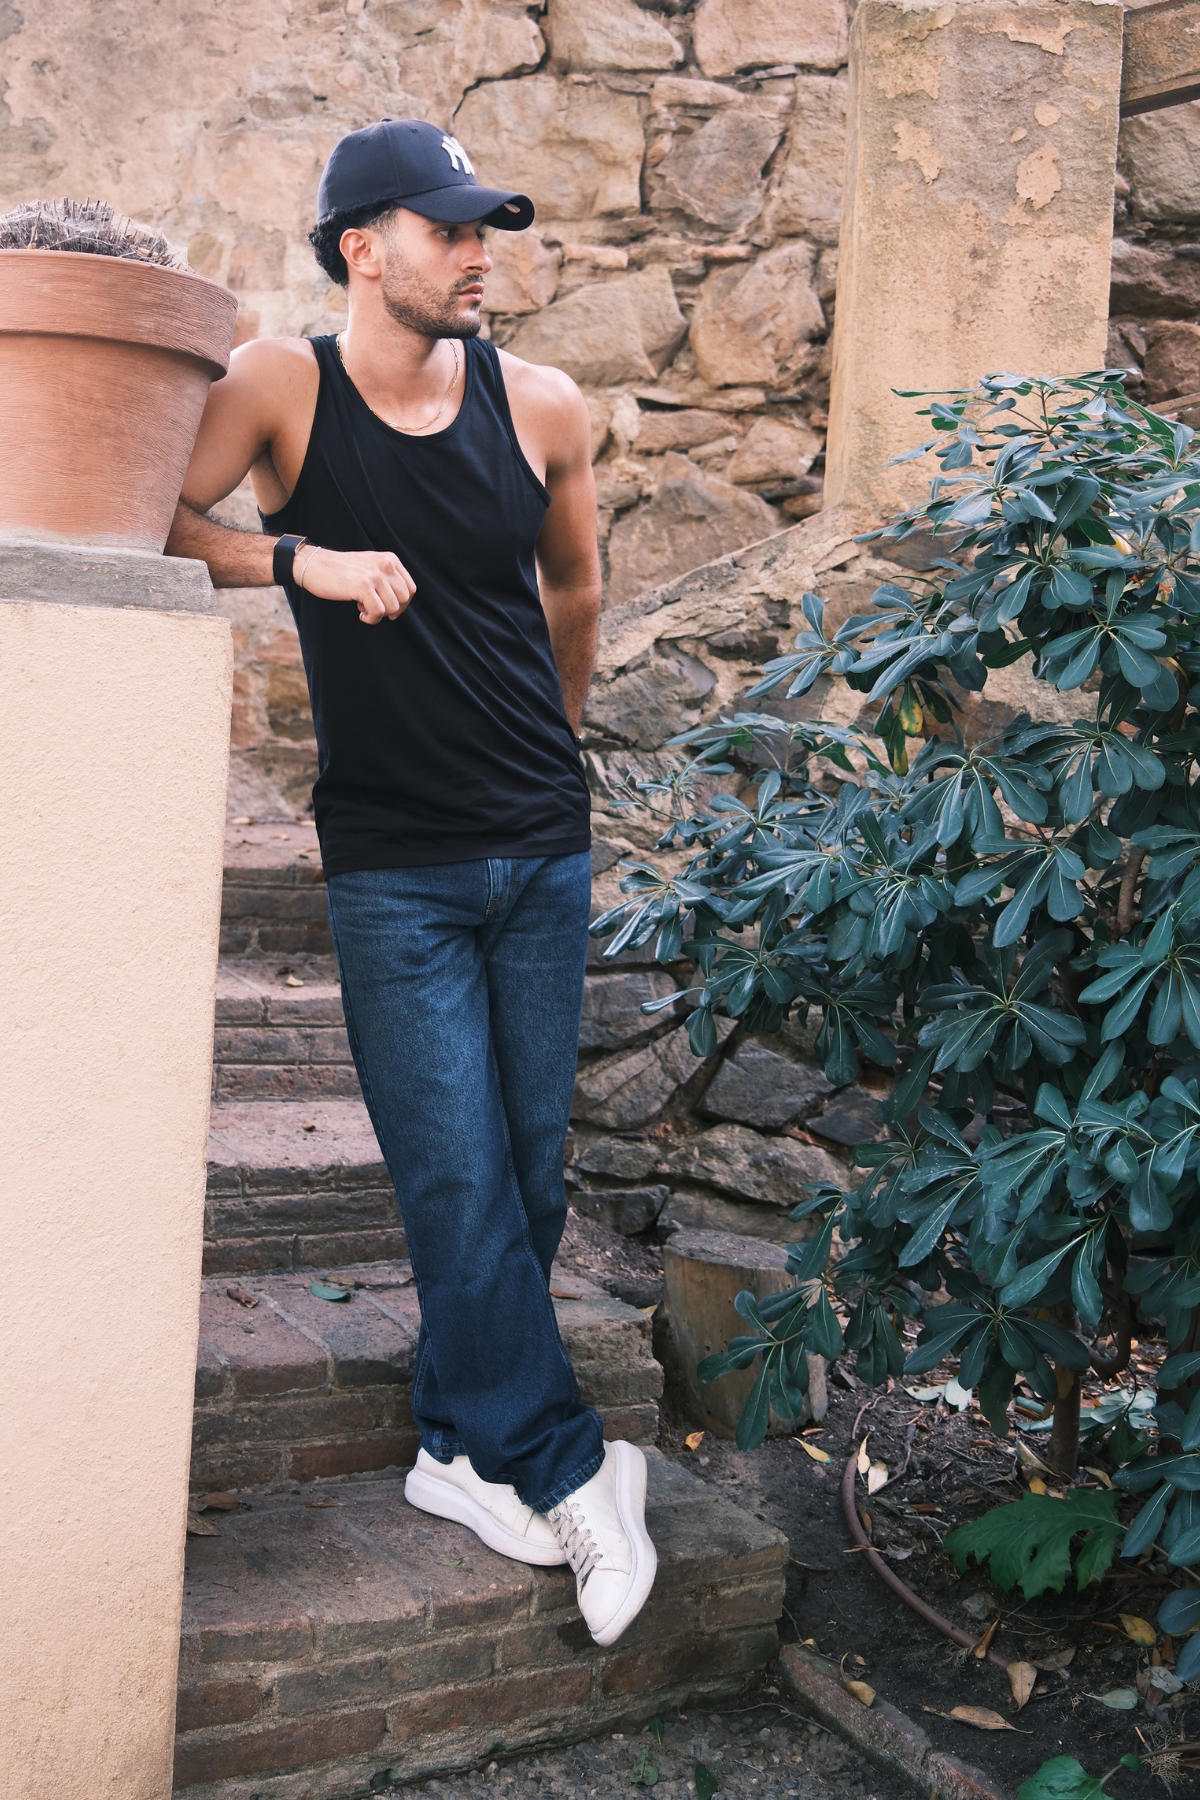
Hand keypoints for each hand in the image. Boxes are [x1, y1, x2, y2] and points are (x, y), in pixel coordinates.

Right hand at [296, 545, 415, 623]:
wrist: (313, 565)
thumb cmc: (340, 571)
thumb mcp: (369, 567)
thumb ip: (386, 579)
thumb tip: (399, 605)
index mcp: (390, 559)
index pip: (410, 588)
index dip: (402, 604)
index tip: (389, 609)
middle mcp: (385, 565)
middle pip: (404, 599)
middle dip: (392, 611)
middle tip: (375, 610)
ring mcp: (375, 575)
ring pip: (393, 607)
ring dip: (379, 615)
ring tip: (364, 610)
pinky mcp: (363, 586)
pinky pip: (379, 612)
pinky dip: (371, 619)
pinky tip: (360, 614)